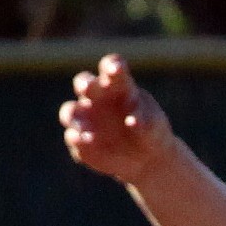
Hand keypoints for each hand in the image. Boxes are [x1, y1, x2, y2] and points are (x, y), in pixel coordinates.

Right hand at [59, 54, 174, 185]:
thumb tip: (132, 121)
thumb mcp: (155, 127)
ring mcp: (85, 119)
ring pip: (70, 111)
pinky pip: (73, 138)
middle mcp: (97, 97)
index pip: (112, 67)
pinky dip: (76, 140)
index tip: (116, 68)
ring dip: (74, 117)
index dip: (112, 65)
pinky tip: (83, 141)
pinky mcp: (81, 142)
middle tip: (86, 88)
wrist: (147, 160)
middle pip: (84, 82)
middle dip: (84, 83)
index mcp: (119, 86)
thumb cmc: (152, 133)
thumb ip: (146, 123)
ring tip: (86, 129)